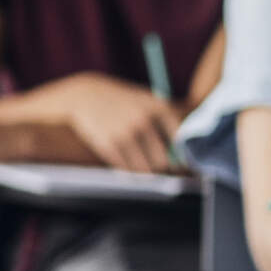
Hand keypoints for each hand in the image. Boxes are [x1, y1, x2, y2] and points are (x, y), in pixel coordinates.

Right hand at [50, 73, 181, 173]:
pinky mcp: (108, 145)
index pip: (182, 143)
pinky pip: (127, 171)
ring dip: (147, 174)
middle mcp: (145, 121)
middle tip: (159, 168)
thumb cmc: (125, 103)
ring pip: (147, 171)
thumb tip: (184, 160)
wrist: (86, 95)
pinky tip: (128, 164)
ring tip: (143, 167)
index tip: (181, 165)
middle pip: (164, 162)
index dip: (183, 158)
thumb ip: (168, 125)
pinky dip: (130, 173)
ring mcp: (125, 133)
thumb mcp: (149, 103)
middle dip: (163, 169)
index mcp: (161, 108)